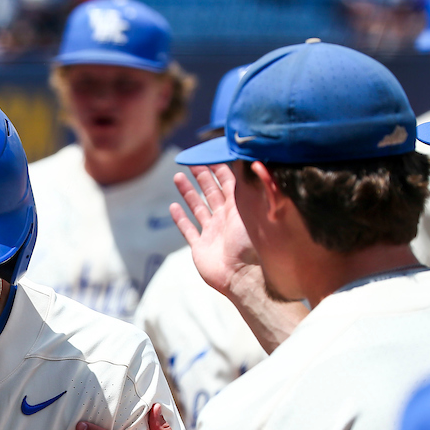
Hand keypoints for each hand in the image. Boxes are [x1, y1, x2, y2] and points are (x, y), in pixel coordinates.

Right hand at [170, 164, 259, 296]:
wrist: (244, 276)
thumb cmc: (253, 244)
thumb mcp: (256, 209)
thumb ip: (255, 186)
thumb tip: (254, 161)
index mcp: (239, 209)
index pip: (228, 183)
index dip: (219, 168)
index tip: (209, 154)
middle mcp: (225, 219)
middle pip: (211, 192)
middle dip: (202, 176)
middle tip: (191, 161)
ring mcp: (212, 233)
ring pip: (198, 207)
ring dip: (188, 192)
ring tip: (177, 177)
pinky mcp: (201, 247)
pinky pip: (188, 230)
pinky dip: (180, 219)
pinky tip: (173, 208)